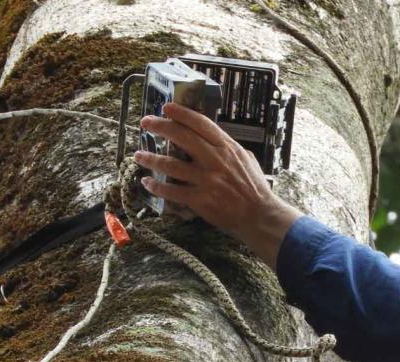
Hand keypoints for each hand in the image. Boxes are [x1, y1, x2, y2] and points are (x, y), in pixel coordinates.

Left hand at [133, 103, 299, 265]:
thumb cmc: (255, 189)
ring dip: (151, 158)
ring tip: (139, 155)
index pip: (200, 123)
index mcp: (227, 148)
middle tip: (146, 123)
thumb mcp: (246, 159)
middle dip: (160, 127)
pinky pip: (172, 191)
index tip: (167, 107)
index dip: (181, 113)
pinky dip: (157, 187)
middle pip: (181, 137)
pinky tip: (147, 182)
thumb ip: (228, 148)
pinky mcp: (200, 200)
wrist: (260, 215)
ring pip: (171, 165)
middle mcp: (215, 160)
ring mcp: (207, 180)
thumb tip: (213, 139)